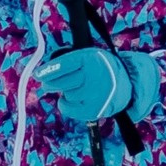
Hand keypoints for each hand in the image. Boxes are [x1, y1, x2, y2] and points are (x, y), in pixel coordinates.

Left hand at [35, 48, 157, 122]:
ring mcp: (94, 95)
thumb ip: (71, 60)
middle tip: (46, 84)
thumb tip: (45, 72)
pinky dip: (65, 105)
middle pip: (61, 82)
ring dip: (64, 93)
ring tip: (71, 89)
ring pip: (66, 95)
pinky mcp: (94, 109)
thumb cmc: (102, 69)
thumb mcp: (90, 56)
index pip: (64, 65)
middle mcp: (93, 77)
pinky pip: (69, 109)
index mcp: (90, 59)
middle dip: (50, 83)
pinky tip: (69, 100)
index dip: (48, 70)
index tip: (37, 74)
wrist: (127, 84)